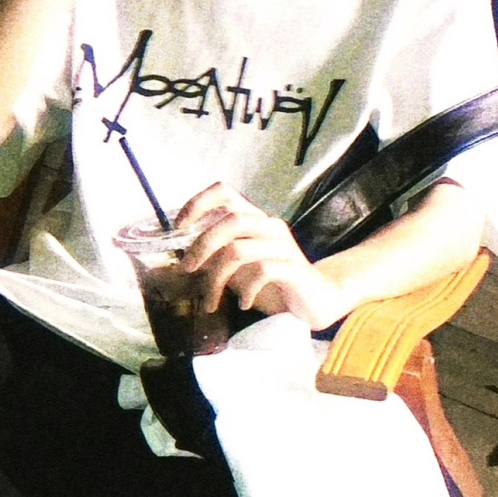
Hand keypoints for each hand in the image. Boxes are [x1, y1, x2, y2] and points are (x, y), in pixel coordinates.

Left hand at [175, 182, 350, 330]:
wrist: (318, 299)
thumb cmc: (273, 281)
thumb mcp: (239, 266)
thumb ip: (217, 254)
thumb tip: (182, 253)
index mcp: (255, 218)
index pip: (225, 192)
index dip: (198, 203)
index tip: (179, 226)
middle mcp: (269, 226)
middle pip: (230, 220)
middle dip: (202, 244)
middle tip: (187, 268)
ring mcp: (283, 246)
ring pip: (239, 250)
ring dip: (216, 278)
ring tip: (210, 301)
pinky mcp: (295, 269)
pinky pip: (262, 271)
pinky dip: (245, 290)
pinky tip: (243, 304)